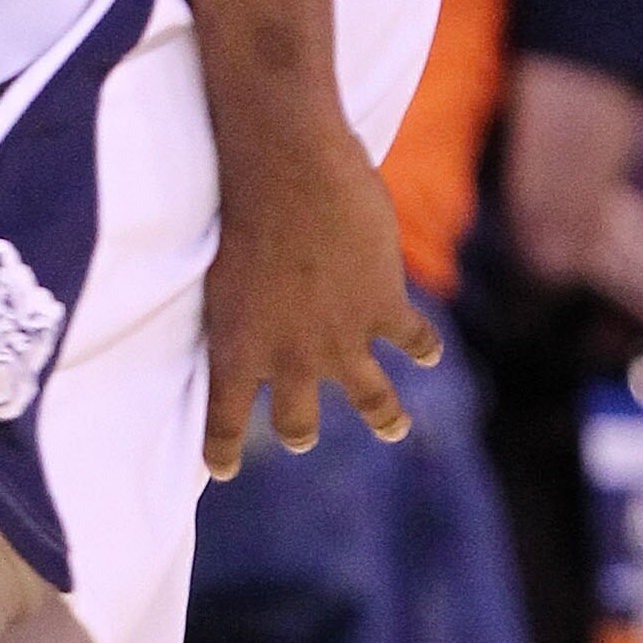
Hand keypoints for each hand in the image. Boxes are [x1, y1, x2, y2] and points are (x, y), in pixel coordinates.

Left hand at [201, 108, 440, 474]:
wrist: (285, 172)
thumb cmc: (232, 206)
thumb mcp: (213, 269)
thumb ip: (234, 302)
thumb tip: (239, 301)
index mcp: (235, 349)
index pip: (223, 420)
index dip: (221, 450)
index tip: (220, 470)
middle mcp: (288, 357)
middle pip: (297, 419)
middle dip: (299, 430)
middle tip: (300, 437)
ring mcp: (341, 337)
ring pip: (371, 399)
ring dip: (384, 416)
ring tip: (392, 427)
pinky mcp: (384, 307)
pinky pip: (413, 341)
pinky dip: (423, 348)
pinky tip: (428, 354)